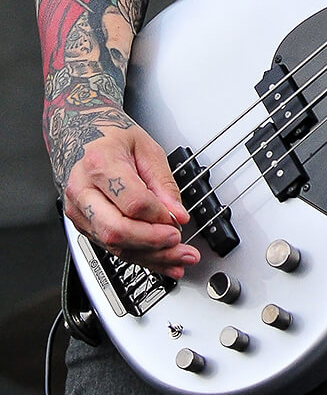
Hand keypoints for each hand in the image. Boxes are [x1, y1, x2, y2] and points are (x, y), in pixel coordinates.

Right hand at [59, 110, 199, 279]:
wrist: (79, 133)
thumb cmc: (112, 136)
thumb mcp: (146, 147)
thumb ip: (163, 182)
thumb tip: (177, 214)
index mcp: (100, 163)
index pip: (132, 201)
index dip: (159, 215)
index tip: (178, 219)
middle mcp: (83, 190)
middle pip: (117, 230)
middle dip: (153, 243)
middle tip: (180, 244)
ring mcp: (78, 211)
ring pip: (113, 245)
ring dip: (150, 257)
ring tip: (180, 259)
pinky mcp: (82, 224)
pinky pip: (111, 247)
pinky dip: (139, 257)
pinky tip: (161, 261)